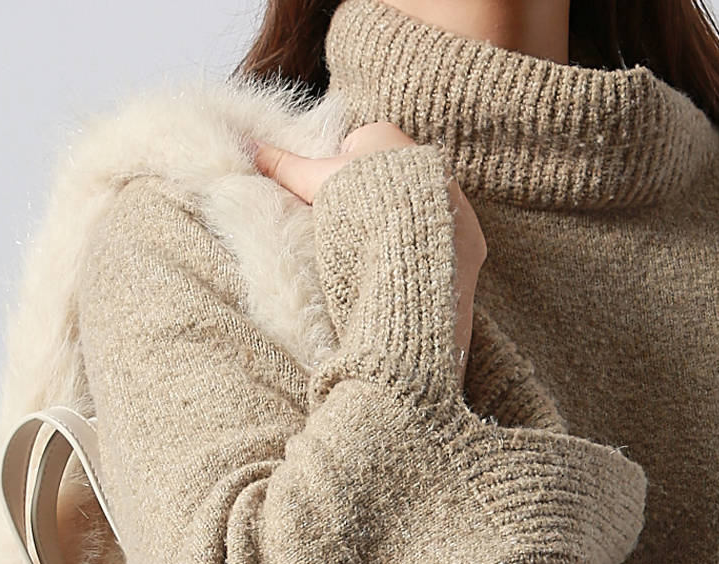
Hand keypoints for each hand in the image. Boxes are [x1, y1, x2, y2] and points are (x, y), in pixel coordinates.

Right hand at [249, 122, 485, 371]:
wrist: (409, 253)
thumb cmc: (360, 209)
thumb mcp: (314, 185)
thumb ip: (283, 166)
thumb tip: (247, 145)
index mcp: (386, 138)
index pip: (354, 157)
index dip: (338, 188)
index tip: (333, 212)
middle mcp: (426, 160)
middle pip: (386, 186)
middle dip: (370, 208)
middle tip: (352, 236)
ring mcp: (452, 197)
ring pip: (415, 213)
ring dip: (399, 232)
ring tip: (380, 256)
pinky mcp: (470, 235)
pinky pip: (441, 242)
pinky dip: (425, 254)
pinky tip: (408, 269)